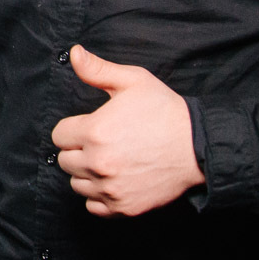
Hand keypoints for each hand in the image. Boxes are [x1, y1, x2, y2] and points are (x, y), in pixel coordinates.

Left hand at [52, 46, 204, 216]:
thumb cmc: (166, 111)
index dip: (73, 129)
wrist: (200, 147)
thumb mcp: (133, 81)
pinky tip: (114, 180)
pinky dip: (99, 196)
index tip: (89, 127)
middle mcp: (98, 163)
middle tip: (101, 143)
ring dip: (87, 173)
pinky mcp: (123, 207)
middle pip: (65, 161)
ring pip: (77, 184)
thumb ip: (98, 70)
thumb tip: (75, 53)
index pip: (58, 136)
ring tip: (109, 160)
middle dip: (78, 150)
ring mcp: (110, 188)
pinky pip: (93, 206)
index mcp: (94, 132)